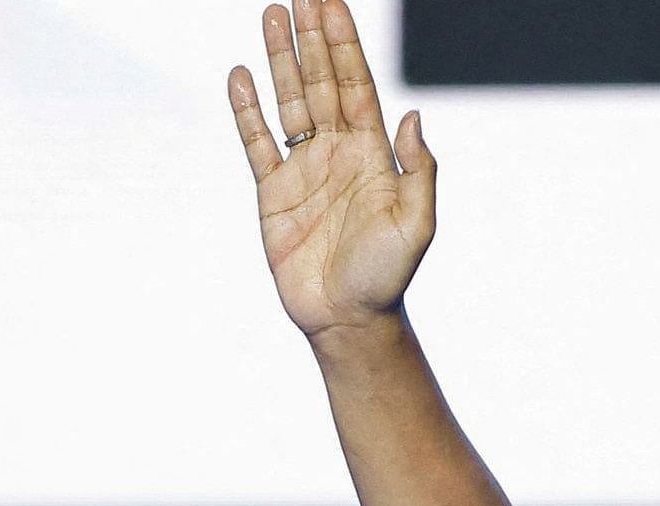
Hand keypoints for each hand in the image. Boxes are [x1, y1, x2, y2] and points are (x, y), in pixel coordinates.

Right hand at [227, 3, 435, 340]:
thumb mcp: (418, 223)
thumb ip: (419, 170)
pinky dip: (248, 111)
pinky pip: (257, 143)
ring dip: (281, 59)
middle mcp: (338, 152)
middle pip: (321, 80)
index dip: (343, 43)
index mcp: (373, 153)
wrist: (348, 320)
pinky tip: (241, 76)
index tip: (331, 3)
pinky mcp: (273, 194)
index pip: (355, 83)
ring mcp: (304, 170)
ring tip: (271, 15)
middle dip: (312, 36)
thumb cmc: (388, 276)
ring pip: (290, 101)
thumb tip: (411, 116)